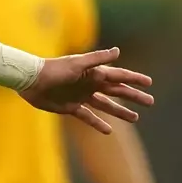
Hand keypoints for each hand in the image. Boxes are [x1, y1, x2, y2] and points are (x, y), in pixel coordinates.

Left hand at [19, 47, 154, 133]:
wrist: (31, 80)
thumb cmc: (54, 69)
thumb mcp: (77, 63)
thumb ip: (97, 59)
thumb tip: (118, 51)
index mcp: (94, 73)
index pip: (119, 76)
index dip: (134, 79)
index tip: (149, 83)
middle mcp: (90, 85)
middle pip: (117, 91)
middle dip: (133, 96)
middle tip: (150, 102)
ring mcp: (81, 97)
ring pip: (105, 105)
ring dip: (120, 111)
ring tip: (135, 118)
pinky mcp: (70, 108)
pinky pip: (87, 117)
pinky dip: (97, 123)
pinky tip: (109, 131)